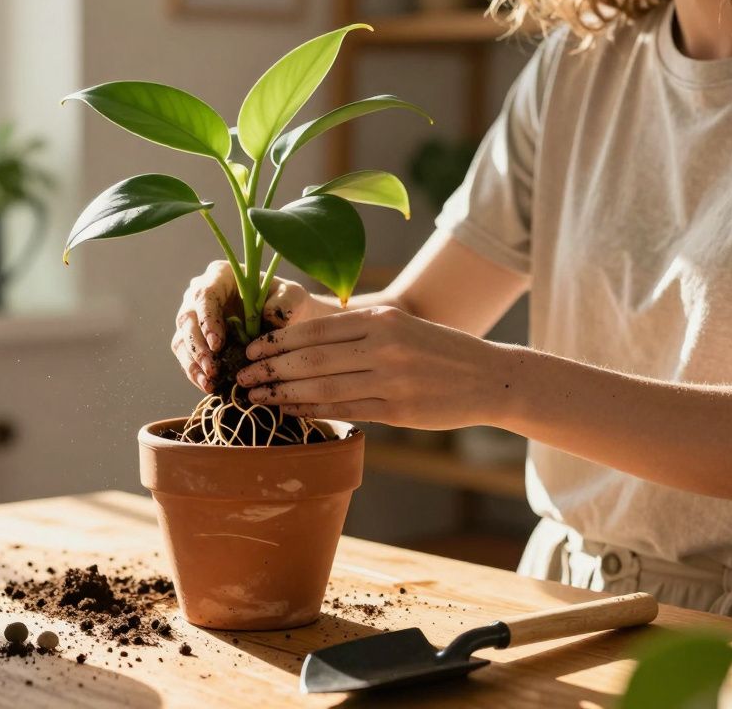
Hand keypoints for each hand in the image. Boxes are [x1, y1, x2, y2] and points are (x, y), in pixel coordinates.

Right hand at [171, 261, 322, 392]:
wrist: (284, 318)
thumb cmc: (285, 302)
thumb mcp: (292, 297)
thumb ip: (285, 303)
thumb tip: (268, 317)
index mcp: (220, 276)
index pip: (205, 295)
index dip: (207, 320)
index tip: (217, 344)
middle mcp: (200, 295)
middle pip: (187, 319)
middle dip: (197, 347)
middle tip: (212, 369)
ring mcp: (195, 318)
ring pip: (182, 341)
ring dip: (193, 364)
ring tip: (210, 383)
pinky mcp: (196, 340)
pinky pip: (187, 357)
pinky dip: (196, 373)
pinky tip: (209, 386)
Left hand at [236, 306, 505, 428]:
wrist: (490, 377)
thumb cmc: (439, 351)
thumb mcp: (402, 327)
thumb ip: (359, 331)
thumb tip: (303, 342)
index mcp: (381, 319)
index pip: (316, 329)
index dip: (278, 341)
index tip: (251, 349)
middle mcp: (384, 346)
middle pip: (312, 357)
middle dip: (270, 368)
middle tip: (241, 376)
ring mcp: (391, 379)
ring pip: (323, 386)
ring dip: (283, 393)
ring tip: (256, 397)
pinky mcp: (399, 410)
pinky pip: (345, 410)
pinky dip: (312, 411)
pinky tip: (290, 412)